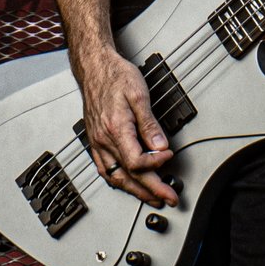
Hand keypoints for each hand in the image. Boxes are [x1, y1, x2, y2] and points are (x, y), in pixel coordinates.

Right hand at [72, 47, 178, 207]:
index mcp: (115, 128)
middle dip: (151, 190)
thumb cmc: (115, 76)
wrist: (94, 68)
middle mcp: (104, 139)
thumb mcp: (139, 95)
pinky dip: (118, 181)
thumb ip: (150, 124)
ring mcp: (98, 142)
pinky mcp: (96, 141)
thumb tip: (160, 146)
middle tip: (168, 198)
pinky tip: (128, 184)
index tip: (169, 157)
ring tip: (152, 197)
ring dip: (135, 191)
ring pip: (115, 177)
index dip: (156, 164)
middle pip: (128, 175)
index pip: (136, 161)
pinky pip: (105, 169)